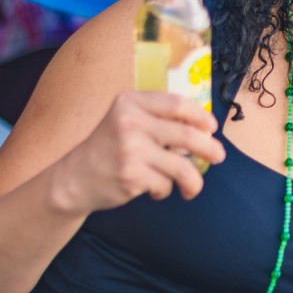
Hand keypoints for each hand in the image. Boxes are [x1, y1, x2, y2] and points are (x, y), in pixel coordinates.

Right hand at [61, 91, 225, 212]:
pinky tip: (155, 190)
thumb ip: (157, 118)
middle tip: (219, 157)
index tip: (212, 128)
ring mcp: (130, 149)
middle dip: (209, 148)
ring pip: (182, 166)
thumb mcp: (125, 121)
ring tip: (192, 188)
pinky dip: (165, 190)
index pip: (177, 104)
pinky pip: (165, 184)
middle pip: (187, 135)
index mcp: (130, 102)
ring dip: (193, 181)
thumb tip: (206, 128)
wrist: (73, 179)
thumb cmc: (109, 149)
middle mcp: (129, 122)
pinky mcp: (130, 176)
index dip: (200, 116)